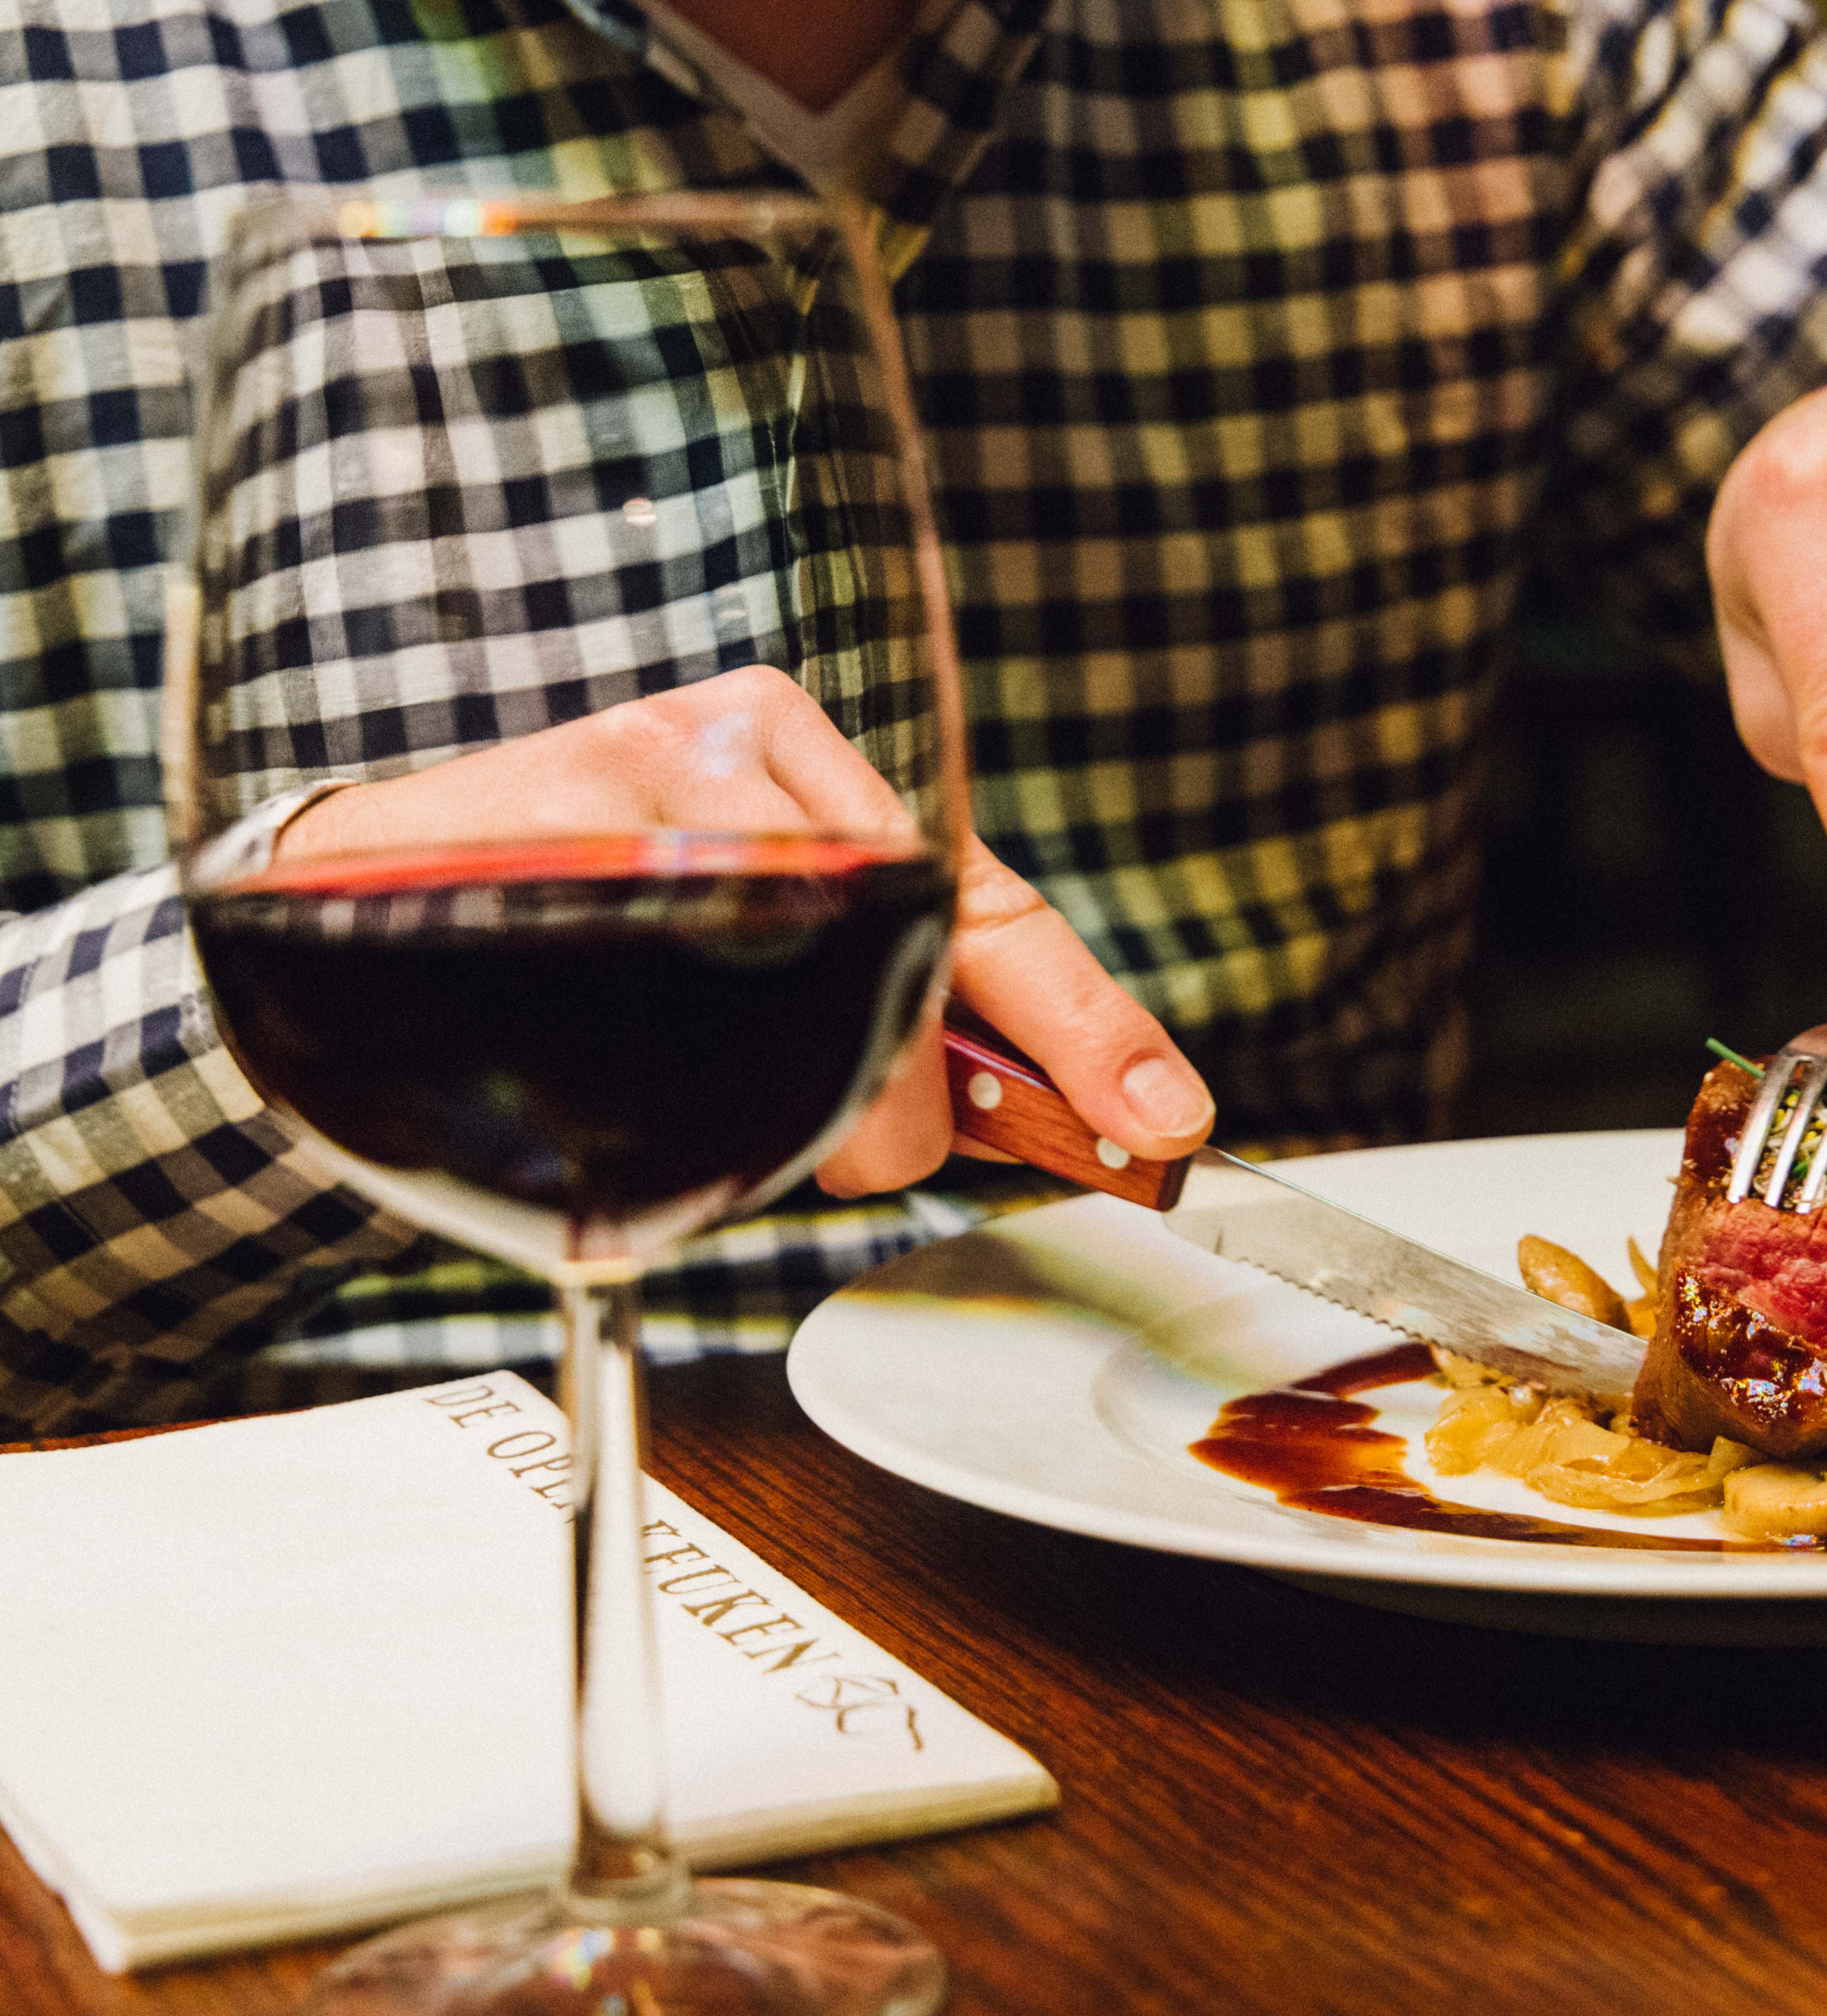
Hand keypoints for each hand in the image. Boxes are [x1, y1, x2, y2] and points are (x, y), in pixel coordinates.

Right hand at [272, 665, 1213, 1191]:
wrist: (355, 900)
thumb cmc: (594, 940)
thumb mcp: (768, 950)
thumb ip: (901, 1009)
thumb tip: (1057, 1111)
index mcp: (815, 768)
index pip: (987, 906)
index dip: (1088, 1025)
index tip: (1160, 1117)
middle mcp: (747, 756)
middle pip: (915, 971)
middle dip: (907, 1106)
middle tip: (865, 1138)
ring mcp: (651, 782)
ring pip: (817, 1012)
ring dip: (800, 1105)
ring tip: (718, 1083)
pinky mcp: (565, 827)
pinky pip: (702, 1021)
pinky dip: (694, 1077)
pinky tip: (645, 1054)